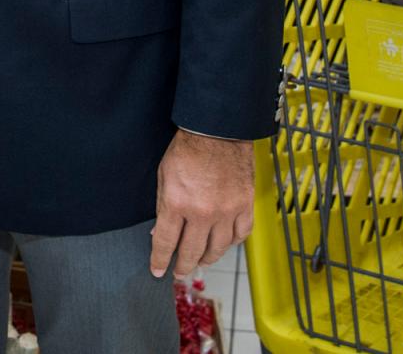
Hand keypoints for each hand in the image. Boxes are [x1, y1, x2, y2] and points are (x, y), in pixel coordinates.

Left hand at [148, 130, 253, 277]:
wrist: (217, 130)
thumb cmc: (187, 149)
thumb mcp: (164, 176)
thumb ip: (163, 207)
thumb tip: (160, 233)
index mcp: (177, 203)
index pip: (165, 243)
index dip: (159, 261)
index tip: (157, 271)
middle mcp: (202, 212)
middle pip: (191, 252)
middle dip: (182, 266)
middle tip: (179, 272)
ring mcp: (226, 211)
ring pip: (217, 249)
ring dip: (207, 258)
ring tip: (200, 261)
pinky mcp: (245, 205)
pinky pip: (240, 235)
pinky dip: (232, 242)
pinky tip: (224, 243)